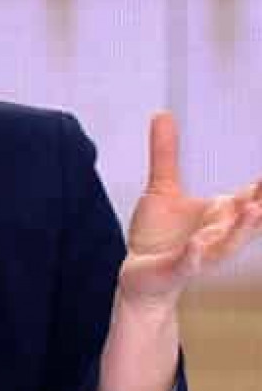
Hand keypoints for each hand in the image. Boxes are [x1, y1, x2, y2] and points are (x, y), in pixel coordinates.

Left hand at [119, 112, 261, 308]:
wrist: (141, 276)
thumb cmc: (159, 235)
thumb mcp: (162, 188)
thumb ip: (165, 153)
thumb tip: (163, 114)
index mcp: (220, 214)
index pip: (251, 196)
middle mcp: (217, 234)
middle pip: (248, 218)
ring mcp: (200, 253)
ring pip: (227, 242)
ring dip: (241, 227)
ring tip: (254, 209)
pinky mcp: (176, 268)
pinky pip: (189, 263)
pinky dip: (195, 256)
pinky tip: (197, 246)